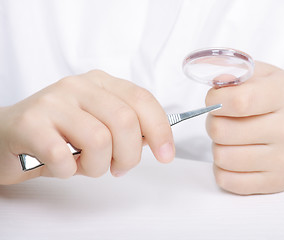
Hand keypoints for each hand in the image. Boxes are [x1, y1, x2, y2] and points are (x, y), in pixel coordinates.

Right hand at [0, 70, 174, 184]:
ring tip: (85, 166)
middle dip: (128, 156)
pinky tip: (61, 166)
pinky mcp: (29, 123)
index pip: (142, 99)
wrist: (7, 136)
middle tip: (117, 168)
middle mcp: (78, 86)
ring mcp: (53, 102)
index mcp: (100, 83)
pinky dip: (68, 171)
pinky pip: (63, 156)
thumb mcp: (98, 126)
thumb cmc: (57, 135)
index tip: (166, 154)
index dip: (160, 129)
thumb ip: (126, 130)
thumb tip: (154, 140)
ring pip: (99, 140)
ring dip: (98, 166)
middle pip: (125, 121)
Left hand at [205, 62, 283, 194]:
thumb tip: (215, 83)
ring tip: (231, 138)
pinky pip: (228, 181)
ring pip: (222, 157)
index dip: (214, 100)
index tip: (214, 100)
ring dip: (218, 146)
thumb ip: (237, 72)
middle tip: (223, 120)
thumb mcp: (267, 76)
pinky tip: (233, 157)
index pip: (237, 101)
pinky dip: (222, 169)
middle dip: (213, 123)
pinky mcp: (276, 182)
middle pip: (222, 131)